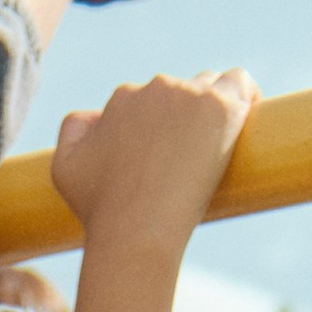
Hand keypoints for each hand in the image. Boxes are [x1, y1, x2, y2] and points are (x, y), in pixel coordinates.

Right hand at [51, 68, 257, 251]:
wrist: (135, 228)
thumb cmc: (99, 208)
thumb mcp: (64, 166)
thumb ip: (72, 130)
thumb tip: (96, 116)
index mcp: (120, 99)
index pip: (147, 100)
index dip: (158, 127)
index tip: (167, 154)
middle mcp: (154, 88)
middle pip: (180, 92)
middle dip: (184, 119)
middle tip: (191, 158)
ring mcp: (189, 95)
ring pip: (210, 86)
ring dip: (211, 110)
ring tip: (218, 144)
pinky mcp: (219, 107)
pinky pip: (240, 83)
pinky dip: (245, 96)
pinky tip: (247, 119)